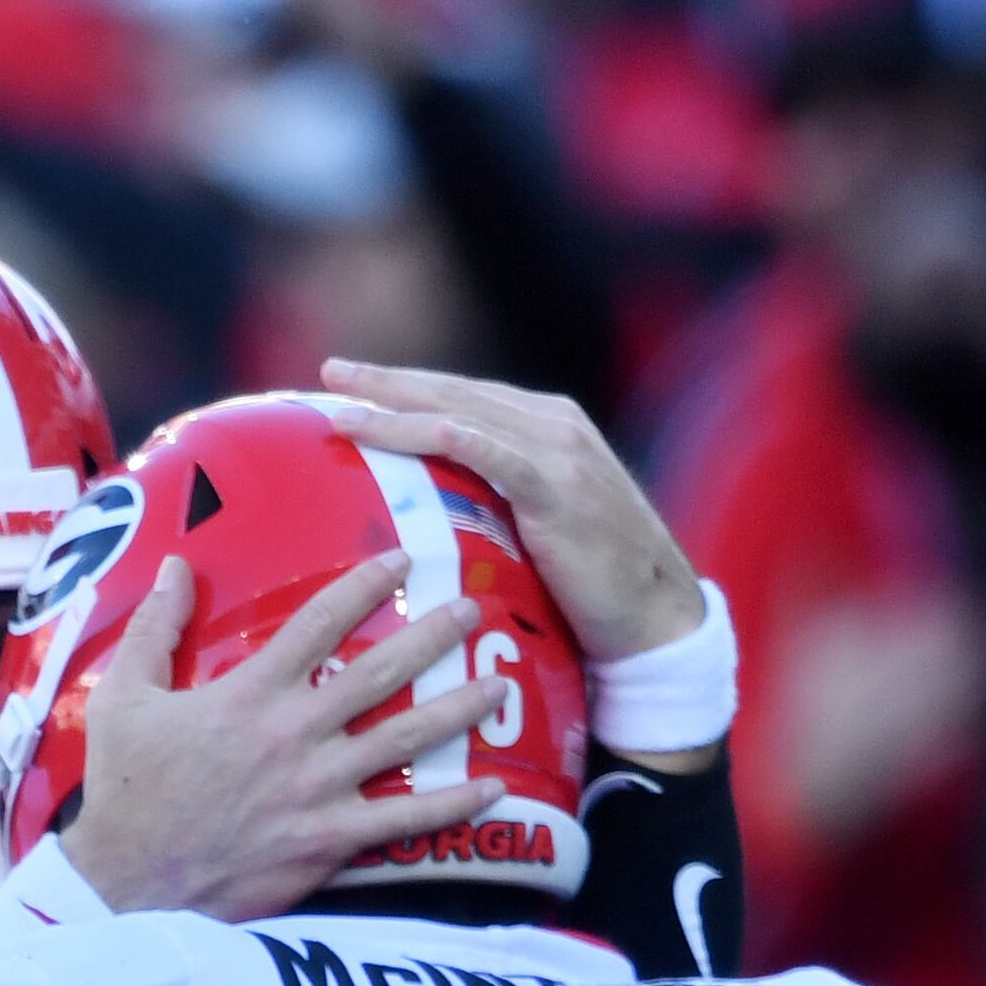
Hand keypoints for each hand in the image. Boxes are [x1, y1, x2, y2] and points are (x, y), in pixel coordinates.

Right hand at [61, 553, 504, 922]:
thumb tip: (179, 564)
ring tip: (499, 685)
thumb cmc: (123, 788)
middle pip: (380, 673)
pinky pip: (402, 821)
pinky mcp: (327, 840)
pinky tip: (494, 790)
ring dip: (457, 710)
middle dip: (432, 637)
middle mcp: (294, 733)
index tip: (402, 561)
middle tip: (472, 610)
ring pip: (404, 740)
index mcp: (249, 693)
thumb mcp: (121, 698)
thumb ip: (155, 628)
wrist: (128, 881)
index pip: (320, 622)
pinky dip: (450, 806)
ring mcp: (317, 789)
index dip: (365, 585)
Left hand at [320, 363, 708, 660]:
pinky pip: (490, 454)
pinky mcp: (558, 489)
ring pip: (461, 415)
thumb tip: (434, 506)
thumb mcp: (539, 524)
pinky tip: (404, 431)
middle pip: (453, 393)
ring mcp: (559, 453)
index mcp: (547, 425)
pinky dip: (445, 436)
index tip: (350, 385)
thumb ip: (497, 498)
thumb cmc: (593, 583)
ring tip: (341, 407)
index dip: (406, 388)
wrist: (655, 616)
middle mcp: (553, 424)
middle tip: (329, 370)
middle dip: (389, 382)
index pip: (463, 397)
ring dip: (397, 408)